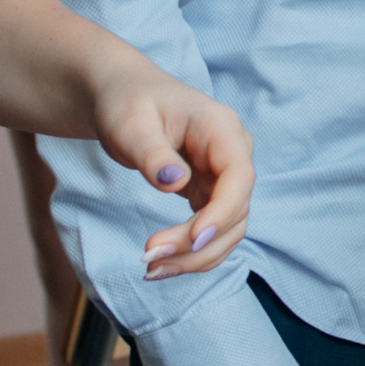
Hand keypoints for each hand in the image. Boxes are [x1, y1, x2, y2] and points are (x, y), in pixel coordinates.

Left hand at [90, 60, 253, 279]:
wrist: (125, 96)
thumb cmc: (127, 103)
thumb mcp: (130, 124)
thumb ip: (152, 153)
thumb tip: (175, 183)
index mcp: (221, 128)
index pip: (239, 176)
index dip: (223, 212)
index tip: (194, 241)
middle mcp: (233, 153)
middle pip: (236, 210)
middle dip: (199, 243)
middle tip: (150, 258)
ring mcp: (226, 175)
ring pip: (230, 228)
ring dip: (196, 256)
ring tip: (152, 268)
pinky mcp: (212, 193)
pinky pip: (213, 230)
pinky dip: (192, 252)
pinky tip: (162, 262)